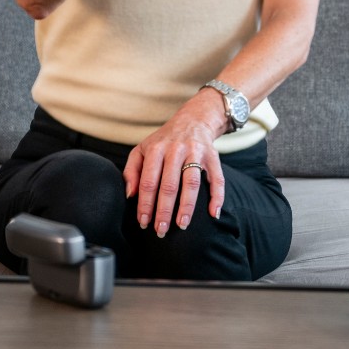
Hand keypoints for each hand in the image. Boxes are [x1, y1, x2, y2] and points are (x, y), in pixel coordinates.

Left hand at [123, 92, 228, 237]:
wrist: (193, 119)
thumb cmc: (164, 140)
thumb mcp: (142, 149)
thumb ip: (131, 170)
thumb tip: (130, 195)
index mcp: (156, 149)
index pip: (149, 181)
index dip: (145, 204)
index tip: (143, 222)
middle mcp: (176, 149)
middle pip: (170, 185)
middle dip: (164, 210)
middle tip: (161, 230)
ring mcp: (196, 152)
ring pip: (192, 182)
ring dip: (187, 206)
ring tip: (182, 225)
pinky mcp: (213, 156)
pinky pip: (217, 178)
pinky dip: (217, 197)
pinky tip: (213, 214)